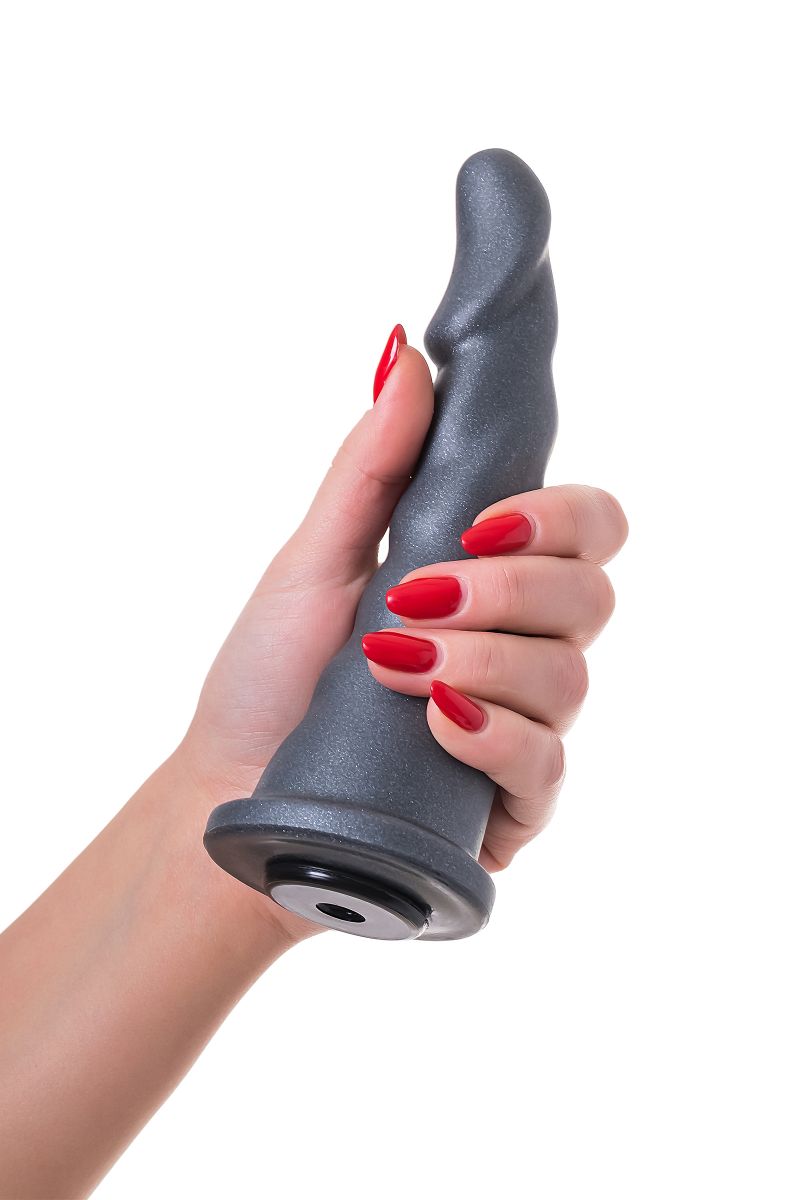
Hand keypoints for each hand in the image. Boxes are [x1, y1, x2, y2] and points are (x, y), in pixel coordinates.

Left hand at [179, 326, 626, 933]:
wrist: (230, 786)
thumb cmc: (271, 673)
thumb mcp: (313, 559)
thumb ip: (373, 466)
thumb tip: (408, 353)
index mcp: (491, 581)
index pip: (590, 530)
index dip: (561, 517)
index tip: (479, 524)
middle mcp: (520, 649)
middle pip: (592, 597)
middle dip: (507, 589)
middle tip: (413, 597)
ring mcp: (520, 729)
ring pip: (571, 679)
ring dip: (482, 660)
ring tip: (392, 665)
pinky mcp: (508, 805)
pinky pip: (547, 769)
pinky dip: (494, 738)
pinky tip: (436, 724)